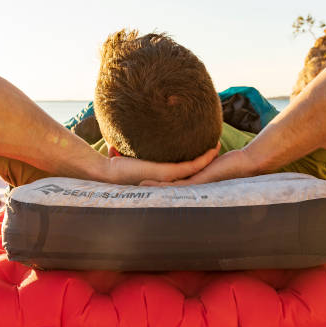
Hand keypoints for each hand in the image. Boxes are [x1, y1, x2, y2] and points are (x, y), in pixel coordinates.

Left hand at [106, 143, 220, 184]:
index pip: (182, 172)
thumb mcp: (125, 158)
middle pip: (193, 173)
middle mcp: (167, 181)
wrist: (108, 173)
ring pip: (196, 169)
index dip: (194, 164)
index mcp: (160, 178)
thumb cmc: (114, 167)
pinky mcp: (167, 172)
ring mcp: (169, 178)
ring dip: (209, 159)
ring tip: (218, 149)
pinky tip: (213, 150)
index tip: (202, 152)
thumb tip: (115, 145)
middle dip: (206, 163)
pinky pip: (191, 165)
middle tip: (216, 151)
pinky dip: (203, 158)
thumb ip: (125, 152)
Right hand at [140, 148, 256, 185]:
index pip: (174, 186)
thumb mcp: (213, 161)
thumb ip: (203, 159)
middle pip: (169, 191)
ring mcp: (197, 186)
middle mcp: (195, 188)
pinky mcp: (200, 182)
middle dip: (153, 190)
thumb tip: (199, 151)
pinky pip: (178, 185)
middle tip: (136, 189)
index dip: (159, 186)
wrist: (248, 164)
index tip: (144, 183)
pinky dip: (164, 186)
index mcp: (196, 183)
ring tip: (138, 186)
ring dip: (154, 189)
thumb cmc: (233, 162)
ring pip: (170, 190)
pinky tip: (151, 185)